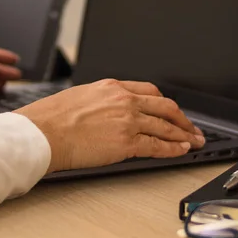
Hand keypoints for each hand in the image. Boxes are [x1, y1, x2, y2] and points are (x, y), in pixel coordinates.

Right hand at [15, 79, 205, 172]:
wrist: (43, 132)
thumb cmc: (51, 118)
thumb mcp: (79, 97)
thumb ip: (99, 101)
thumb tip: (105, 112)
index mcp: (112, 87)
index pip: (149, 91)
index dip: (164, 103)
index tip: (171, 111)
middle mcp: (124, 100)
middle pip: (165, 106)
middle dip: (182, 118)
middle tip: (192, 127)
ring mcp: (128, 120)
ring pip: (166, 126)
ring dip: (184, 134)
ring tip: (194, 141)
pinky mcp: (127, 142)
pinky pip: (157, 145)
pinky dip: (173, 148)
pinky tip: (180, 151)